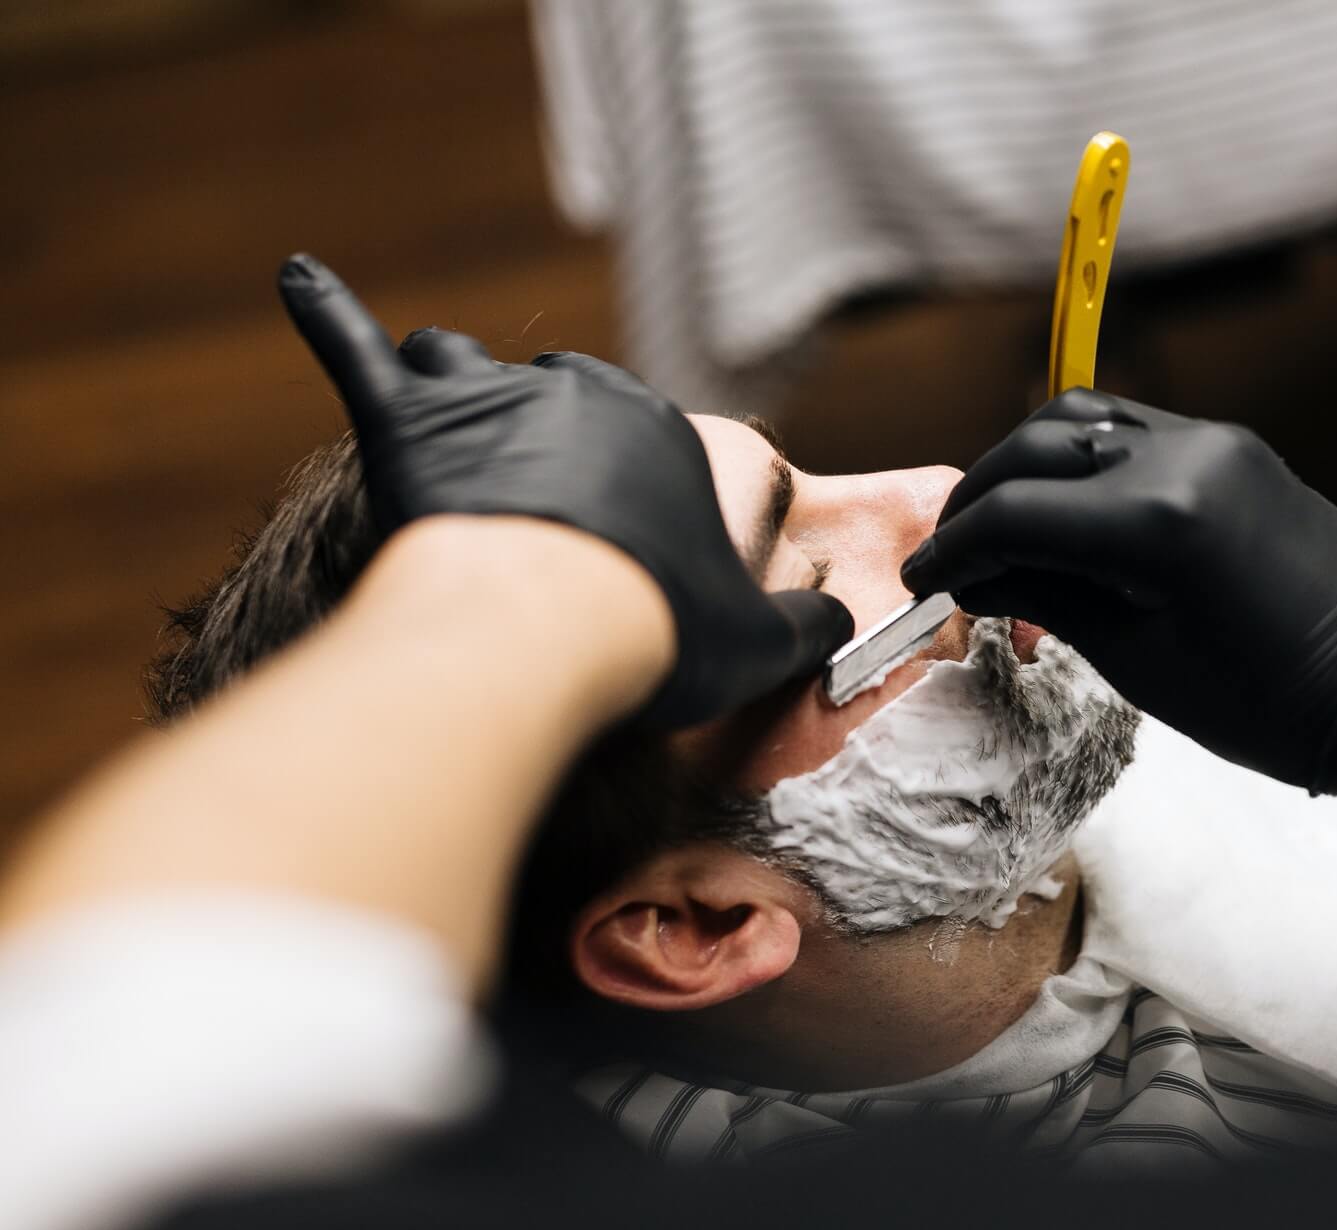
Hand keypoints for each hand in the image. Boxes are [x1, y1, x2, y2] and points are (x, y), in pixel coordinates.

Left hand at [277, 254, 850, 726]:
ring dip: (448, 387)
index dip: (617, 481)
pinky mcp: (406, 421)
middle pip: (548, 388)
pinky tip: (298, 280)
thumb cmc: (656, 633)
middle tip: (523, 500)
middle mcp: (572, 392)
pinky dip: (325, 310)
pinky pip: (353, 344)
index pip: (635, 429)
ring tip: (438, 424)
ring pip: (455, 362)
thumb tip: (840, 624)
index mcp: (656, 433)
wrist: (543, 627)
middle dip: (535, 428)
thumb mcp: (757, 644)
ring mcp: (484, 398)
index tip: (608, 538)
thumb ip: (806, 628)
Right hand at [901, 390, 1336, 809]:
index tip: (923, 582)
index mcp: (1158, 525)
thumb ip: (1052, 604)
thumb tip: (980, 577)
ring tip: (999, 528)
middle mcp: (1182, 459)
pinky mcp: (1231, 448)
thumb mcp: (1145, 665)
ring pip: (1080, 421)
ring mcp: (1211, 443)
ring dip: (1025, 467)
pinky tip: (1064, 515)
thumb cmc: (1278, 703)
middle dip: (979, 498)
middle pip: (1035, 447)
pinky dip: (1079, 465)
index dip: (954, 549)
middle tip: (951, 556)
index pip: (1015, 515)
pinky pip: (1131, 433)